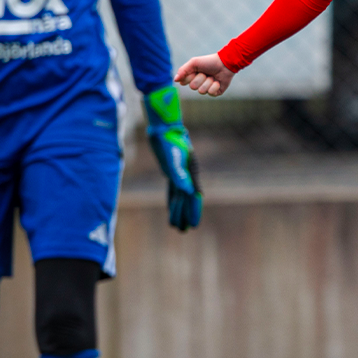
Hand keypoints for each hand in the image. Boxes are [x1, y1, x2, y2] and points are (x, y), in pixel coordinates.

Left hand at [144, 86, 202, 230]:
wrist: (163, 127)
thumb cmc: (168, 140)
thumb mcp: (172, 158)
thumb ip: (180, 175)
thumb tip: (188, 192)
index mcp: (191, 172)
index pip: (194, 197)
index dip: (194, 211)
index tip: (193, 225)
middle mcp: (188, 174)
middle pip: (188, 199)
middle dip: (186, 214)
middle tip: (184, 230)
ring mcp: (180, 173)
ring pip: (180, 196)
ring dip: (178, 210)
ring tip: (176, 226)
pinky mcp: (171, 171)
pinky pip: (173, 190)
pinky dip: (172, 200)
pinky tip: (172, 208)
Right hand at [174, 53, 234, 96]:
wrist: (225, 64)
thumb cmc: (209, 62)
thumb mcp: (194, 63)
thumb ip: (183, 70)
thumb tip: (175, 80)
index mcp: (191, 77)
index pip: (184, 82)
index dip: (190, 76)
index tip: (195, 70)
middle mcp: (198, 84)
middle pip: (193, 87)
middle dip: (200, 78)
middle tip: (206, 73)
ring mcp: (206, 89)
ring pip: (202, 91)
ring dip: (208, 82)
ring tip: (213, 76)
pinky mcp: (214, 92)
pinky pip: (211, 93)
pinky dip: (215, 85)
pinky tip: (218, 81)